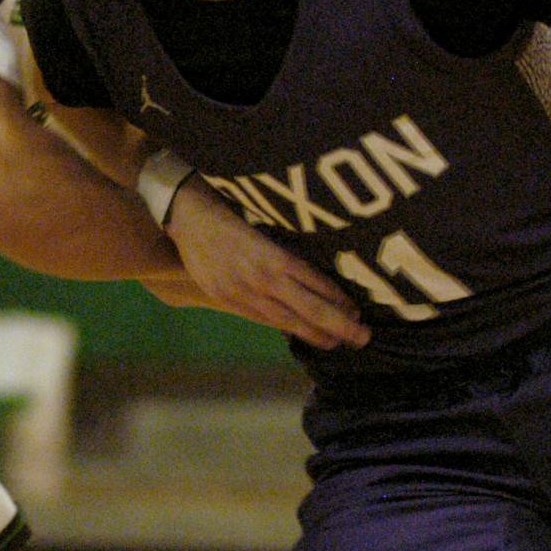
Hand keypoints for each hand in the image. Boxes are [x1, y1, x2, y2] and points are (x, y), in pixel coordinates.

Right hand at [164, 176, 368, 349]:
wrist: (186, 215)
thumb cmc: (233, 208)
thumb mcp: (266, 220)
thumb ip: (289, 247)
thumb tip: (322, 268)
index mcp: (274, 255)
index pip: (316, 284)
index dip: (339, 300)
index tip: (359, 309)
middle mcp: (261, 279)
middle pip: (309, 309)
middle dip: (339, 326)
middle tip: (364, 337)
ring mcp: (242, 293)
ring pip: (287, 321)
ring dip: (315, 334)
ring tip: (338, 342)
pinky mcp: (226, 300)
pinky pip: (263, 319)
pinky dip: (285, 328)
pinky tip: (302, 334)